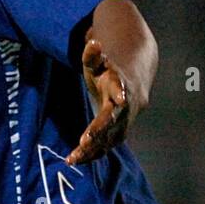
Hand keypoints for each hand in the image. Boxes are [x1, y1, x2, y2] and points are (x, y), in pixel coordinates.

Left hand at [66, 39, 137, 165]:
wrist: (132, 87)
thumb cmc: (109, 73)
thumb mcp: (100, 63)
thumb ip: (93, 55)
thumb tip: (93, 43)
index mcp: (120, 91)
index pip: (118, 98)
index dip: (114, 104)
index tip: (112, 107)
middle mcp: (124, 111)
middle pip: (112, 123)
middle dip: (98, 133)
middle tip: (84, 143)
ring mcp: (122, 125)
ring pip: (108, 140)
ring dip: (91, 150)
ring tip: (72, 159)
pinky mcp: (116, 136)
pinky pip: (104, 148)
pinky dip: (91, 155)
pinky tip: (74, 161)